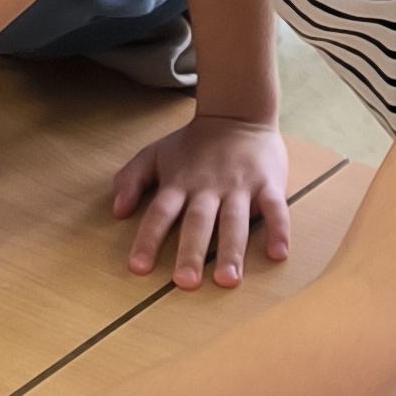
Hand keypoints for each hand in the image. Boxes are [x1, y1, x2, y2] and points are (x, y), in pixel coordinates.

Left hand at [110, 116, 291, 288]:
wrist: (237, 112)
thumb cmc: (192, 143)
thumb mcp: (154, 153)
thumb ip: (131, 179)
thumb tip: (117, 211)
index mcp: (179, 183)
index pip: (160, 213)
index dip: (148, 239)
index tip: (138, 268)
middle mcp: (208, 187)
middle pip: (197, 222)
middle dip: (190, 252)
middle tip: (185, 282)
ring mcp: (239, 186)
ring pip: (234, 221)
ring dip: (231, 250)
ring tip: (227, 280)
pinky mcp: (268, 184)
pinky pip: (274, 208)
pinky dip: (278, 230)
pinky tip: (278, 254)